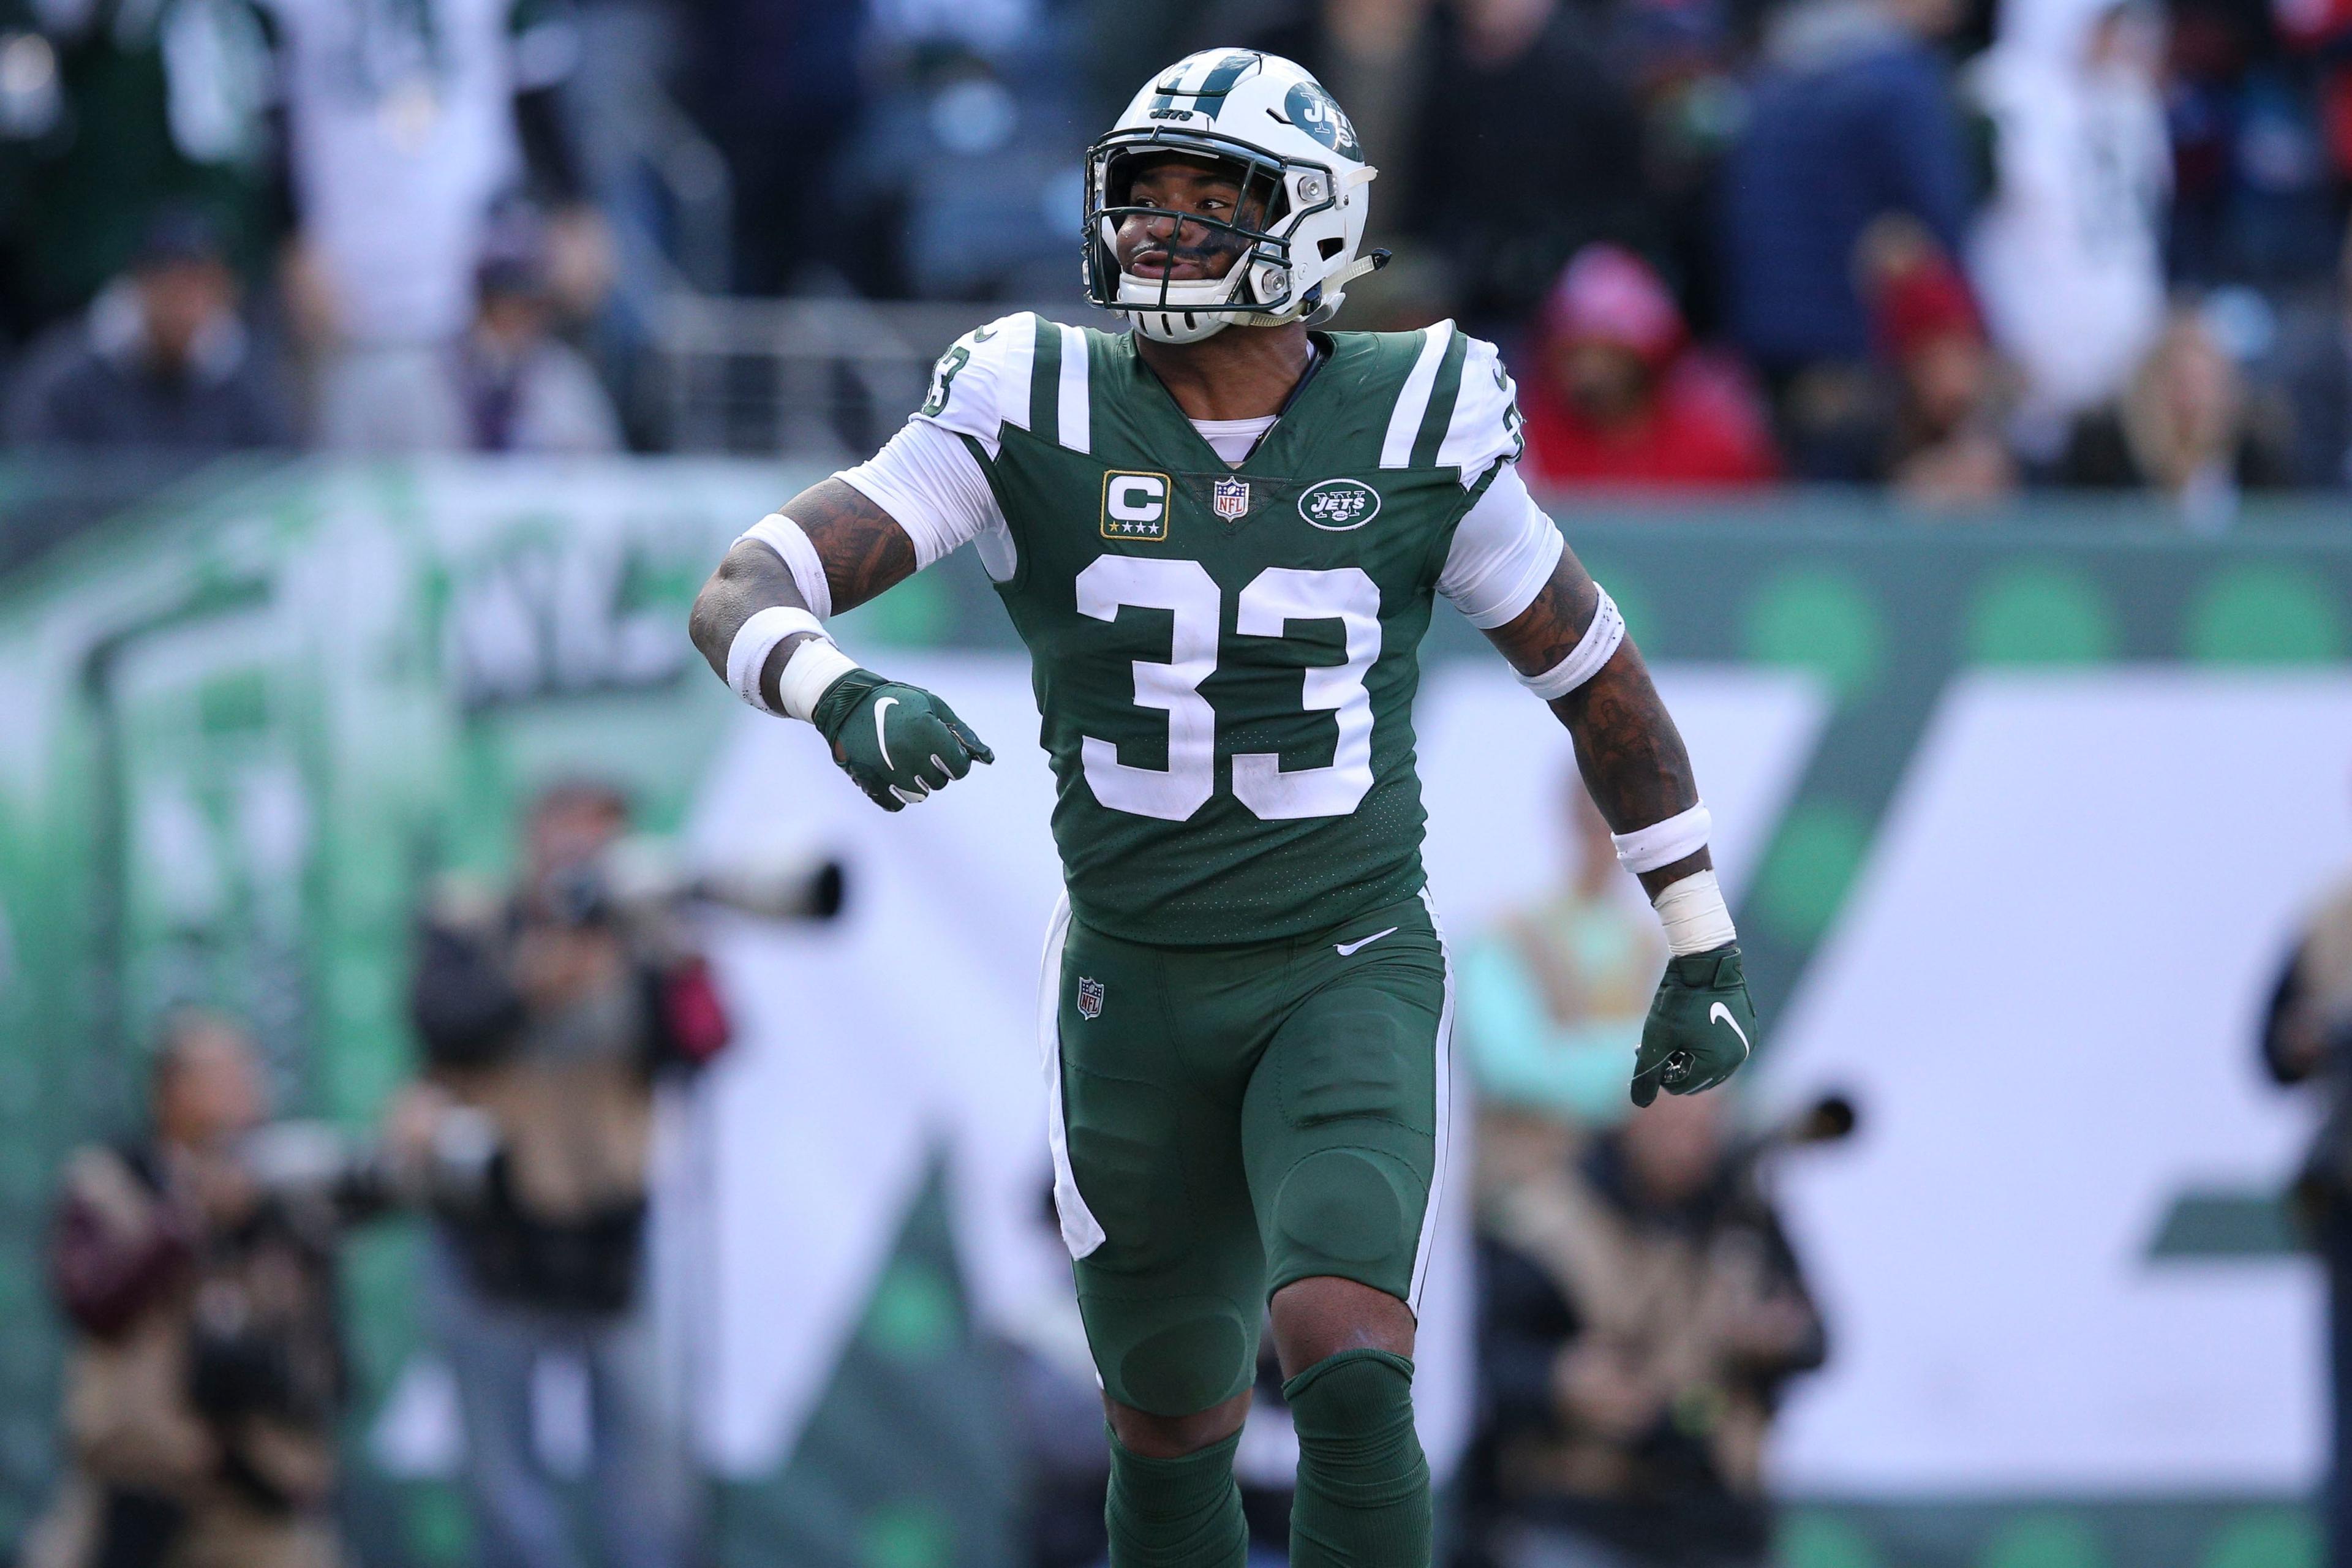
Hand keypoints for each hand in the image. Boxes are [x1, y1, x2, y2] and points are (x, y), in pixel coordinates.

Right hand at [811, 669, 992, 810]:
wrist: (849, 703)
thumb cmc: (899, 702)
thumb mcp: (934, 707)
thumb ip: (962, 734)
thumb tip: (988, 759)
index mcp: (927, 731)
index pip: (959, 769)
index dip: (955, 760)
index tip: (943, 750)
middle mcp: (908, 752)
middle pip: (938, 783)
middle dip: (934, 769)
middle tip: (918, 750)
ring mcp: (887, 769)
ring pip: (918, 796)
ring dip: (916, 782)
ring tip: (904, 760)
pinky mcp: (868, 780)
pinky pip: (894, 804)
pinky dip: (896, 795)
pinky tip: (891, 775)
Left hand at [1631, 944, 1755, 1106]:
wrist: (1704, 960)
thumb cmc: (1678, 999)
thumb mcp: (1656, 1037)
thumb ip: (1647, 1072)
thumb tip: (1639, 1104)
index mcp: (1718, 1064)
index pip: (1680, 1087)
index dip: (1658, 1071)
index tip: (1646, 1049)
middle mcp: (1738, 1058)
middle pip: (1696, 1079)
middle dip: (1673, 1064)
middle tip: (1656, 1043)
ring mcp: (1746, 1043)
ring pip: (1708, 1064)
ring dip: (1687, 1055)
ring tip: (1670, 1034)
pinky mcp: (1747, 1029)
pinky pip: (1721, 1048)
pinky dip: (1703, 1043)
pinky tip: (1688, 1026)